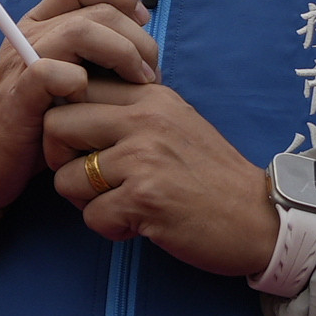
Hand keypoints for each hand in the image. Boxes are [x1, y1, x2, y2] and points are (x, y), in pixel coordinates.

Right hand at [0, 0, 157, 214]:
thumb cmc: (30, 126)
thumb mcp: (62, 82)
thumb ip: (91, 61)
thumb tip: (143, 53)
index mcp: (40, 25)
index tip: (141, 25)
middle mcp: (28, 34)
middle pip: (96, 8)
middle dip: (137, 38)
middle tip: (148, 74)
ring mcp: (21, 63)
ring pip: (80, 31)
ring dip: (121, 55)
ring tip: (137, 85)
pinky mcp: (17, 97)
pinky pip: (54, 73)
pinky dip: (81, 84)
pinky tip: (91, 104)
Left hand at [42, 79, 278, 277]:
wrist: (260, 218)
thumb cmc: (211, 176)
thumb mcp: (174, 123)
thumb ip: (128, 111)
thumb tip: (70, 103)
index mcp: (150, 94)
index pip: (74, 86)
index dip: (65, 122)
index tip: (83, 146)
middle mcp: (144, 117)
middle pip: (55, 125)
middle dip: (61, 160)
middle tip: (89, 181)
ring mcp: (143, 157)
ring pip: (67, 178)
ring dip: (87, 202)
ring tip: (122, 205)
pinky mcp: (145, 197)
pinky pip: (92, 216)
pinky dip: (111, 228)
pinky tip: (141, 224)